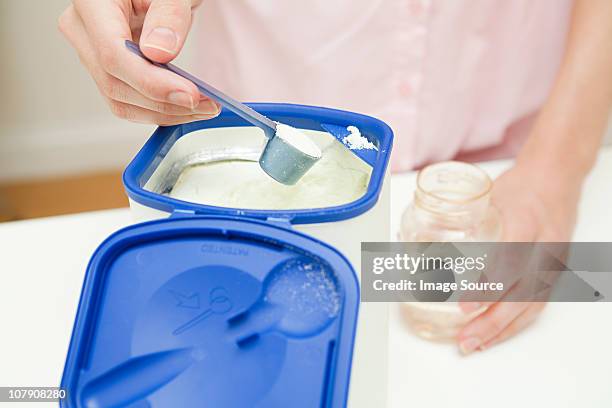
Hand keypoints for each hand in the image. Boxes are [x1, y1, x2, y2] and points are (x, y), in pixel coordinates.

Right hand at [58, 0, 219, 124]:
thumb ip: (168, 15)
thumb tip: (159, 53)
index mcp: (92, 4)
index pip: (113, 55)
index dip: (151, 83)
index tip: (189, 94)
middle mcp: (84, 31)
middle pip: (115, 84)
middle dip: (166, 103)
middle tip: (207, 104)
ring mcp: (93, 53)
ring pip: (122, 101)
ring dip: (166, 113)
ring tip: (204, 107)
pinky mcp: (110, 71)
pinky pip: (130, 101)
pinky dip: (161, 109)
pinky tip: (189, 106)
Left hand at [457, 162, 579, 354]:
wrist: (555, 182)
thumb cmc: (518, 188)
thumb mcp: (488, 196)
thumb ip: (459, 218)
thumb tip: (410, 235)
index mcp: (524, 220)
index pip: (508, 259)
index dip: (487, 286)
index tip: (464, 305)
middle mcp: (544, 245)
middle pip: (522, 291)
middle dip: (491, 319)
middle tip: (464, 335)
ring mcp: (553, 262)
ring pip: (531, 304)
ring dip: (500, 329)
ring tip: (473, 344)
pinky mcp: (554, 274)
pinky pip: (537, 305)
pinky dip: (514, 325)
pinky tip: (493, 336)